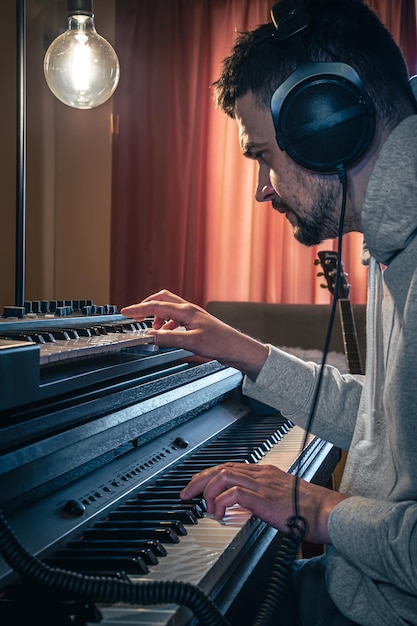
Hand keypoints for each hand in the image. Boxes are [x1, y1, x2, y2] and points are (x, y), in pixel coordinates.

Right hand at [121, 290, 268, 379]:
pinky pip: (175, 317)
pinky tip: (167, 333)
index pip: (156, 306)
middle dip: (146, 305)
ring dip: (157, 315)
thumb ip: (169, 338)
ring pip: (169, 307)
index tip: (125, 312)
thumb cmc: (220, 343)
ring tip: (152, 328)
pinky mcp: (196, 322)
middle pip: (162, 298)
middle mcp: (189, 309)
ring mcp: (193, 315)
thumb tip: (150, 336)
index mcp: (186, 311)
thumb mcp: (191, 342)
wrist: (237, 348)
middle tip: (135, 314)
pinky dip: (166, 323)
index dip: (138, 309)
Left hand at [180, 461, 348, 543]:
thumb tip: (246, 505)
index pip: (229, 466)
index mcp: (264, 472)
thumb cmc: (307, 508)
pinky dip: (220, 502)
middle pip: (221, 467)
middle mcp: (260, 474)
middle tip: (187, 493)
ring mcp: (260, 484)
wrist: (324, 512)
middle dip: (200, 479)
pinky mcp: (261, 497)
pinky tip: (219, 513)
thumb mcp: (280, 496)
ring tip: (203, 506)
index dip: (210, 475)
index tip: (197, 486)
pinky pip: (232, 494)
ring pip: (223, 476)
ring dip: (208, 491)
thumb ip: (262, 496)